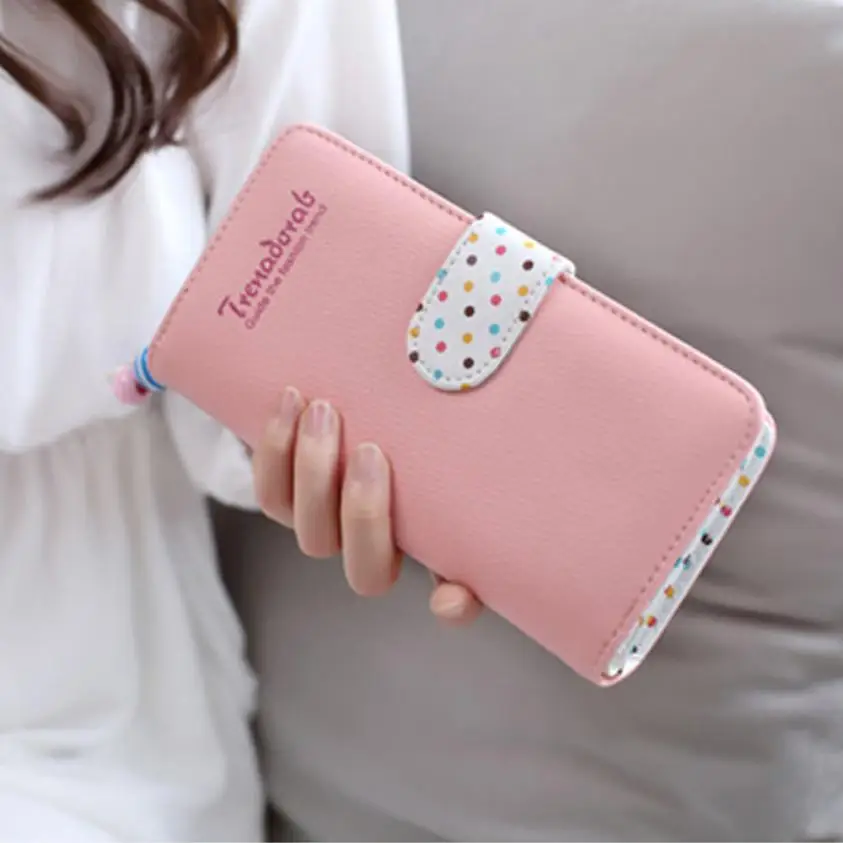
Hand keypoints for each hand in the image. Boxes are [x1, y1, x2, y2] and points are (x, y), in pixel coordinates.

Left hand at [252, 387, 482, 624]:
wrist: (336, 393)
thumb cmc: (405, 409)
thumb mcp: (438, 417)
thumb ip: (465, 415)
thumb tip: (507, 377)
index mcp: (430, 541)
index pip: (454, 600)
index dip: (455, 606)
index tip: (452, 595)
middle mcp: (376, 546)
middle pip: (368, 573)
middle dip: (365, 514)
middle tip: (371, 450)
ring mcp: (326, 527)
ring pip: (313, 535)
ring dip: (314, 473)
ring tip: (323, 412)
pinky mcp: (285, 500)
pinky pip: (272, 496)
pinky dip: (275, 450)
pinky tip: (291, 402)